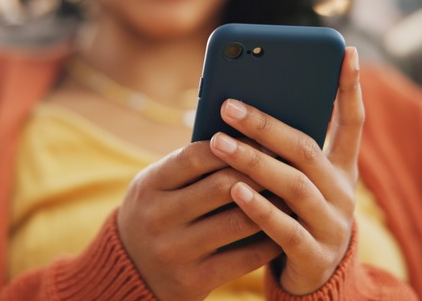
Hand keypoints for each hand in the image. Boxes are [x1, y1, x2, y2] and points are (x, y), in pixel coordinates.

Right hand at [117, 141, 282, 300]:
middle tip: (287, 164)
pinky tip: (284, 229)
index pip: (196, 156)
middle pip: (222, 186)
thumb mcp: (157, 187)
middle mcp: (157, 218)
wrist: (128, 273)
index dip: (234, 145)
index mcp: (149, 186)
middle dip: (260, 173)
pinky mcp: (192, 281)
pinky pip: (243, 258)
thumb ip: (191, 168)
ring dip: (272, 206)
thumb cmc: (157, 215)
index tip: (263, 139)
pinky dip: (269, 240)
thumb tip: (248, 139)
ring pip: (238, 222)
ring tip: (292, 195)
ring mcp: (173, 252)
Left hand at [209, 46, 362, 294]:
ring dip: (254, 162)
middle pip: (306, 150)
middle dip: (266, 125)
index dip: (351, 88)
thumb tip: (242, 106)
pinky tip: (233, 190)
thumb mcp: (299, 181)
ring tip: (218, 143)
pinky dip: (259, 207)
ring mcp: (331, 224)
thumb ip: (284, 151)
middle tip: (228, 105)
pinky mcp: (314, 255)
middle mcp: (342, 192)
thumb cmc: (297, 215)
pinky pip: (284, 229)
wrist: (315, 281)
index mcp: (342, 169)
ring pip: (293, 186)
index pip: (353, 122)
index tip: (347, 52)